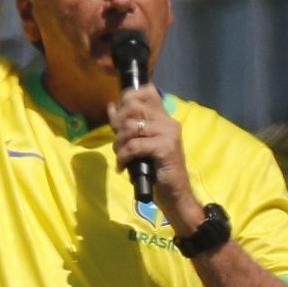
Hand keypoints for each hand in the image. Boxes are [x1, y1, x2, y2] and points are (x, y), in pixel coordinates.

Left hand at [108, 84, 201, 230]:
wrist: (176, 195)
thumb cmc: (158, 171)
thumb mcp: (141, 144)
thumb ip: (129, 126)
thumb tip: (112, 106)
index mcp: (164, 118)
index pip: (147, 92)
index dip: (127, 99)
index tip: (120, 119)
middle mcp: (168, 121)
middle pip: (133, 106)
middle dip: (118, 124)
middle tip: (118, 142)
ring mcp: (168, 133)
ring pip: (130, 127)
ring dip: (119, 143)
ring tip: (121, 156)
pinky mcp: (165, 148)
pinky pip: (134, 145)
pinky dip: (123, 156)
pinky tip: (123, 166)